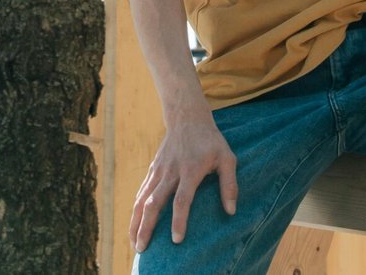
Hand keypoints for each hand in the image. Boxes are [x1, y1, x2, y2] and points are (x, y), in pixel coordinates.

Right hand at [130, 112, 238, 251]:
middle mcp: (170, 172)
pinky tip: (135, 224)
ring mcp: (159, 171)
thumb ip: (229, 184)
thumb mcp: (227, 158)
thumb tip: (231, 211)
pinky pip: (141, 192)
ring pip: (142, 199)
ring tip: (135, 243)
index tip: (176, 240)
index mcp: (190, 170)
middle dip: (147, 227)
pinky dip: (136, 210)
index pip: (182, 199)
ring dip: (136, 222)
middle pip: (154, 203)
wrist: (187, 117)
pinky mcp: (152, 170)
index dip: (179, 220)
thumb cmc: (210, 140)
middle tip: (143, 249)